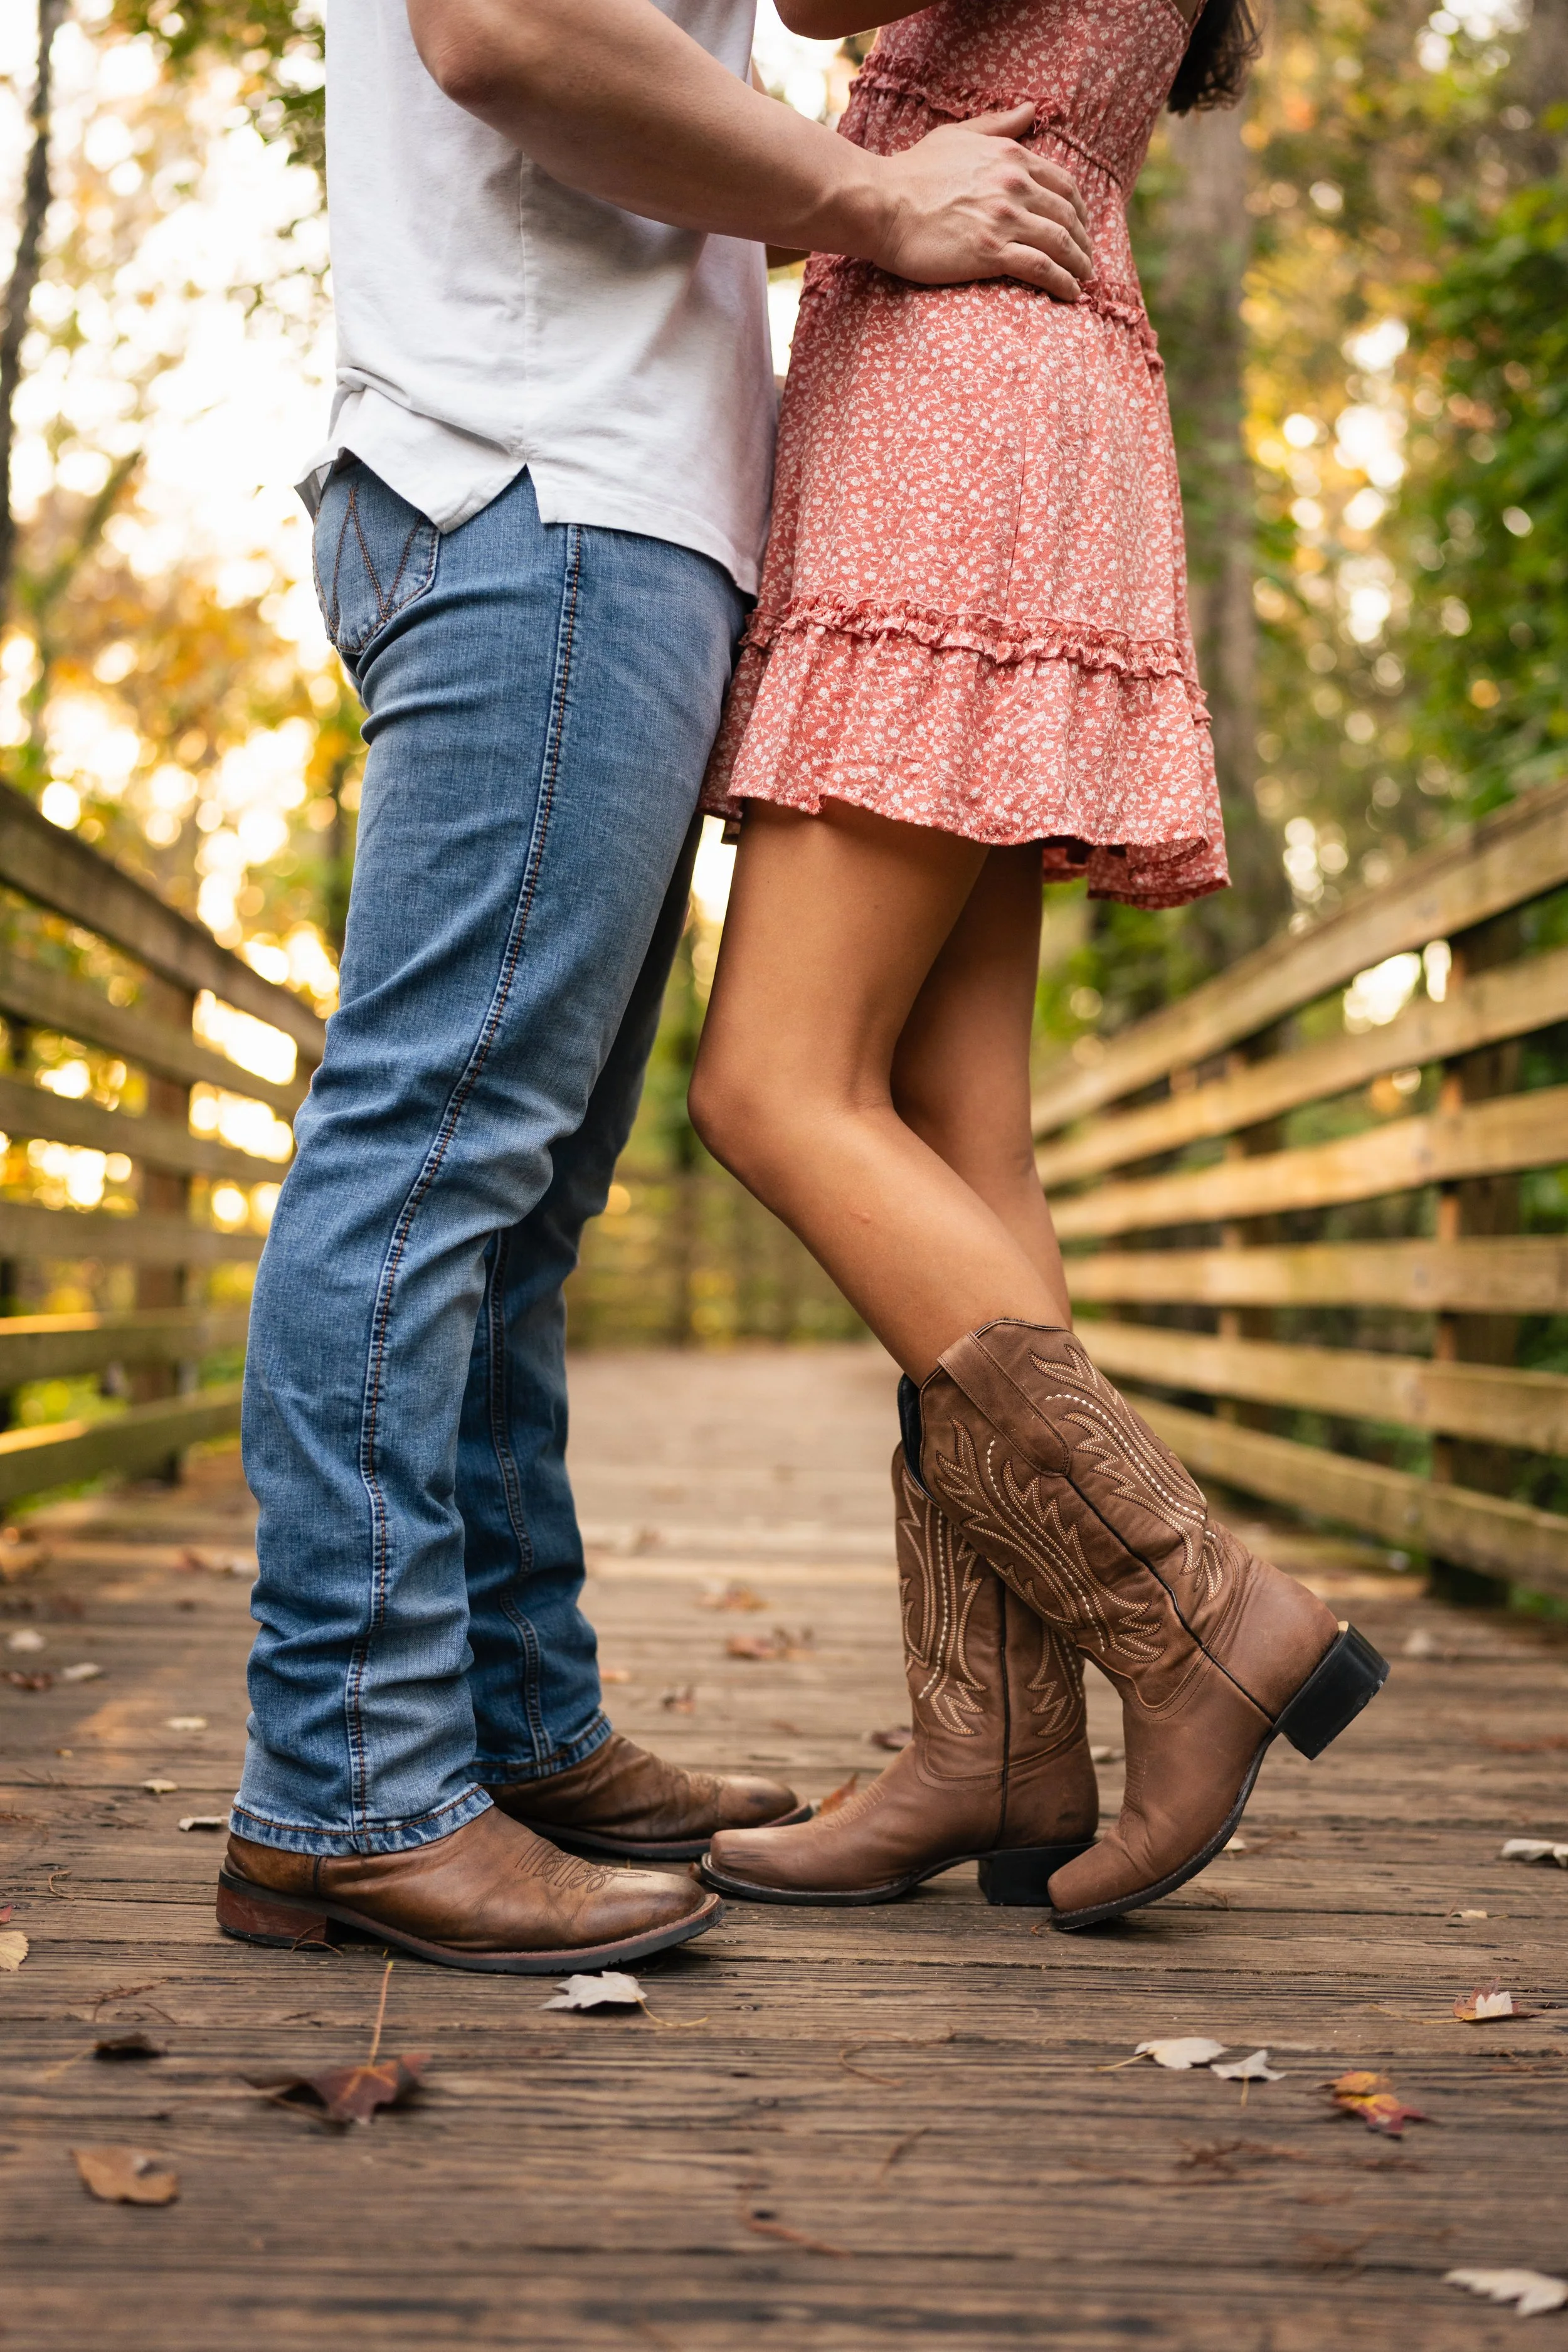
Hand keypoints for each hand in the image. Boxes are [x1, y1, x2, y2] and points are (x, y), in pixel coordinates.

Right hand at [867, 104, 1092, 298]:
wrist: (882, 203)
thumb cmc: (913, 171)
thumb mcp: (958, 135)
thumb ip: (999, 125)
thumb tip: (1031, 110)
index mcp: (1011, 157)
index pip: (1063, 183)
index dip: (1078, 208)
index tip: (1080, 225)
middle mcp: (1014, 185)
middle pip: (1067, 215)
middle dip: (1082, 239)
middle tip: (1086, 259)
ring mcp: (1005, 219)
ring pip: (1060, 242)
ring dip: (1079, 264)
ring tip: (1083, 279)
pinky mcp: (992, 252)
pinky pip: (1041, 268)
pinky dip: (1063, 282)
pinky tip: (1071, 293)